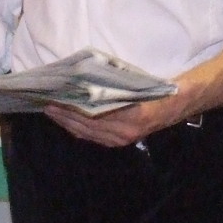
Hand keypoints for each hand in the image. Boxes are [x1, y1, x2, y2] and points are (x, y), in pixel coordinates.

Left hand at [45, 87, 196, 147]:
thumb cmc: (156, 87)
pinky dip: (79, 129)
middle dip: (64, 115)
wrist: (176, 104)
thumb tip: (84, 81)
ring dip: (68, 123)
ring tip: (53, 111)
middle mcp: (123, 132)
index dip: (71, 107)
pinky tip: (69, 121)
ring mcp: (121, 139)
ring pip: (87, 134)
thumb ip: (113, 86)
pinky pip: (94, 137)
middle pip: (85, 125)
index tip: (55, 98)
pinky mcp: (120, 141)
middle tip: (46, 103)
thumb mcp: (135, 83)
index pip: (91, 114)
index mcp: (129, 116)